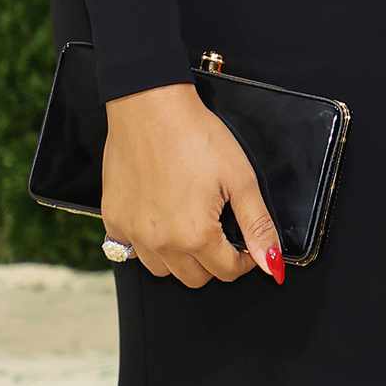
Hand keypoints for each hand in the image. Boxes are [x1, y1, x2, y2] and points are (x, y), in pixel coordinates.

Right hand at [102, 83, 284, 288]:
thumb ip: (257, 225)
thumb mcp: (240, 178)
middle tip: (220, 228)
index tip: (246, 241)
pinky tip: (160, 216)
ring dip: (180, 257)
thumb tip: (272, 265)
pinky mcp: (113, 220)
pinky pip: (131, 250)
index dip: (244, 259)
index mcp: (194, 236)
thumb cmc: (196, 136)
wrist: (150, 107)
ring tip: (190, 223)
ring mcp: (132, 233)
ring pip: (162, 269)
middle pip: (195, 278)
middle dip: (214, 260)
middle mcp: (159, 243)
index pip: (227, 271)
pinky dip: (148, 243)